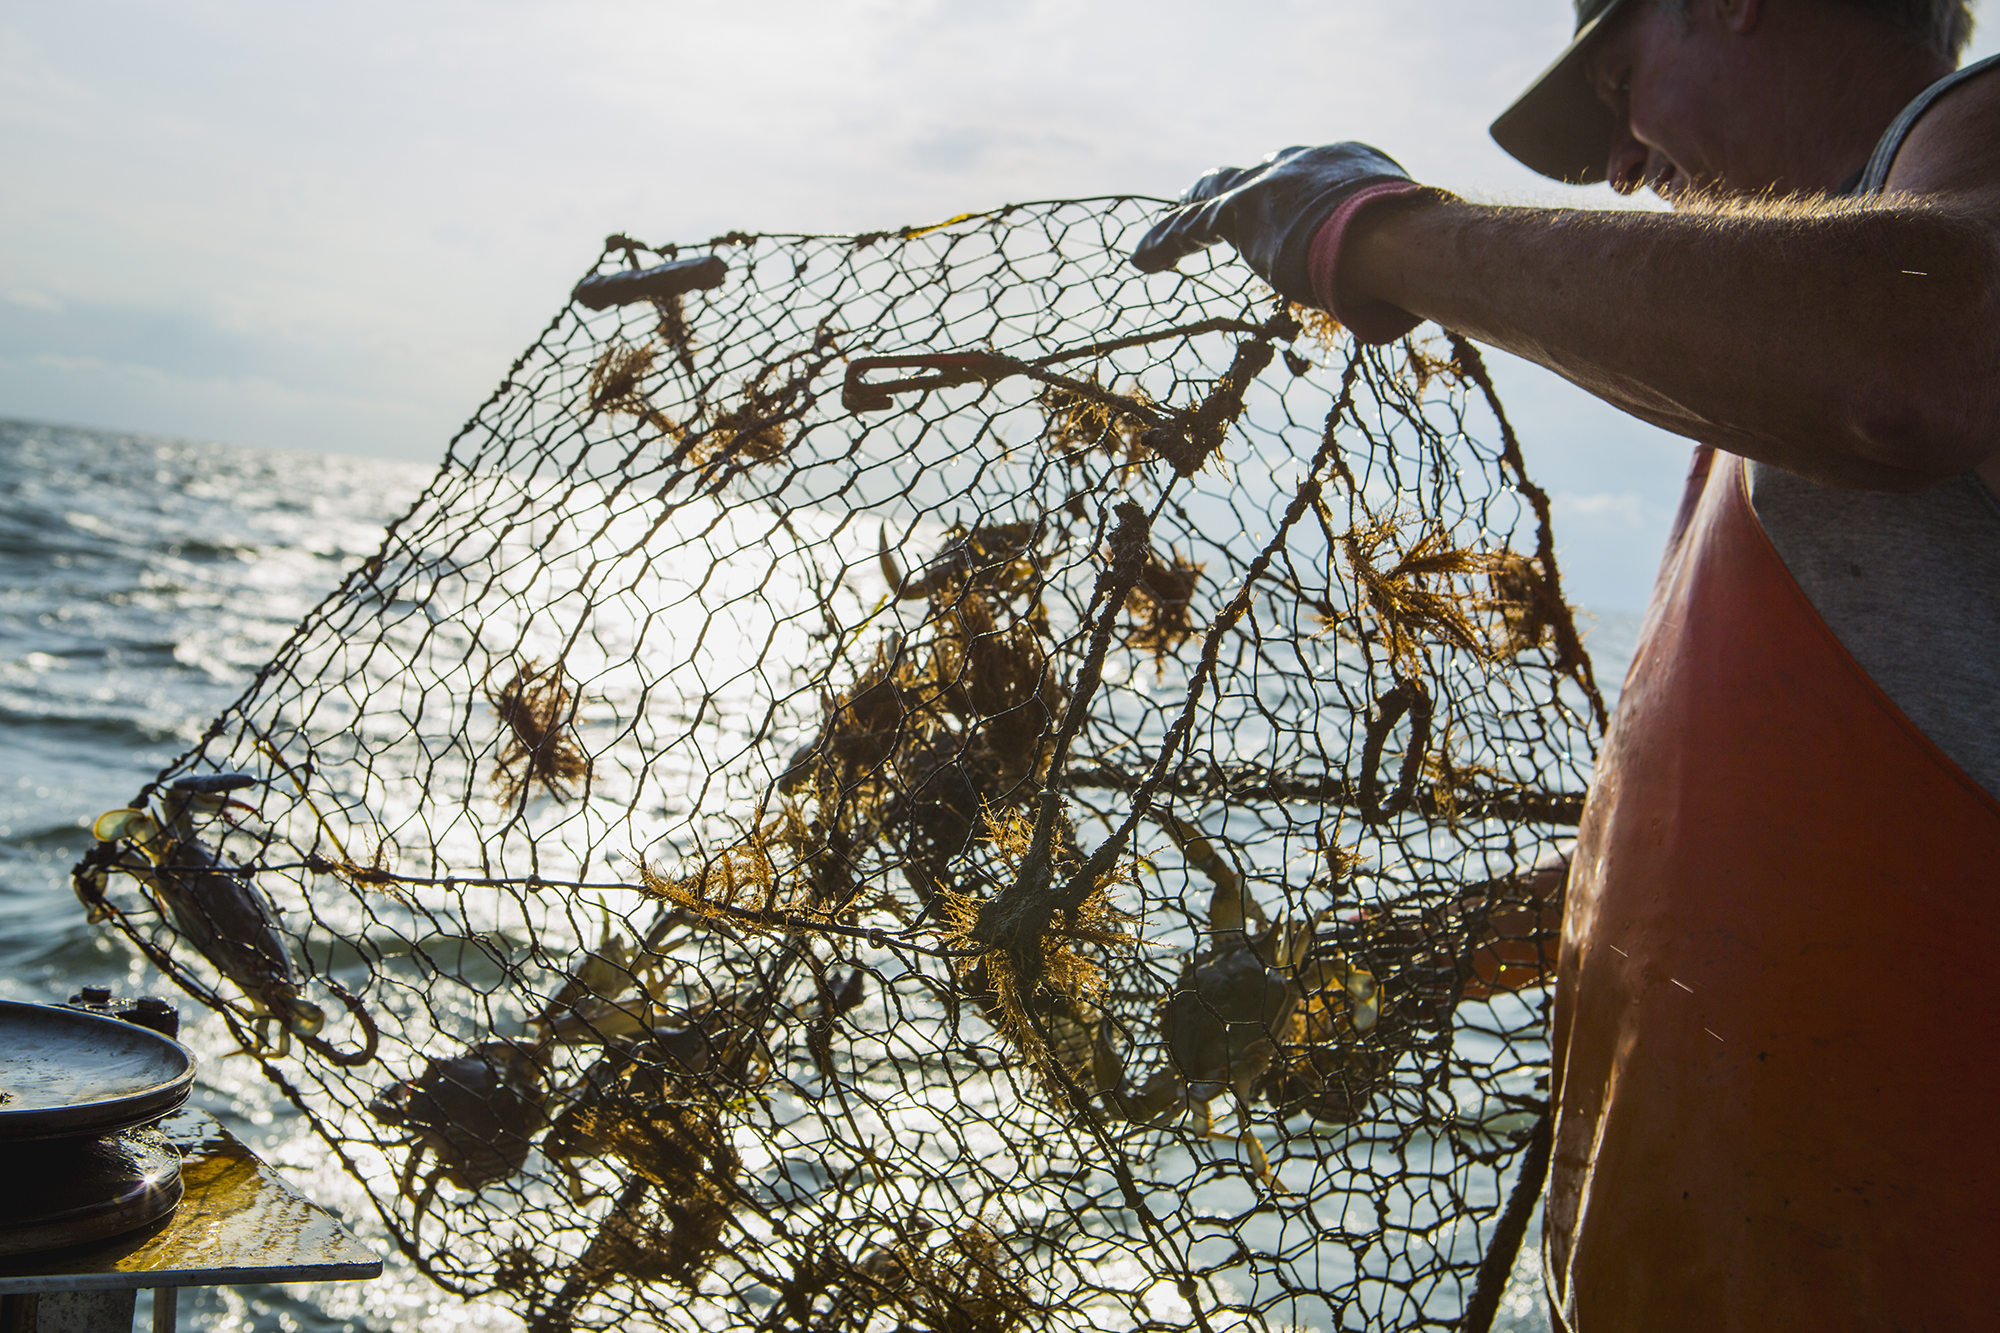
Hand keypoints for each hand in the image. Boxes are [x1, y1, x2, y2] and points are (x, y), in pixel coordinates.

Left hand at [1131, 143, 1414, 305]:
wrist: (1394, 234)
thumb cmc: (1414, 251)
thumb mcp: (1409, 248)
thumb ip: (1392, 264)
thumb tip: (1398, 307)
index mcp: (1348, 164)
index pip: (1311, 177)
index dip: (1293, 193)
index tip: (1289, 207)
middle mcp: (1305, 163)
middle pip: (1258, 170)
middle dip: (1236, 185)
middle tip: (1217, 195)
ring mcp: (1271, 182)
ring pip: (1214, 196)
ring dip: (1188, 215)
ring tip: (1163, 236)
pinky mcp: (1241, 210)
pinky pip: (1191, 226)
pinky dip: (1166, 244)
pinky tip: (1141, 261)